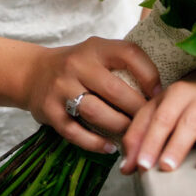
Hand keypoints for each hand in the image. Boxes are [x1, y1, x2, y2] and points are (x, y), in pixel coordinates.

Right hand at [24, 36, 160, 154]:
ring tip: (132, 135)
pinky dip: (95, 143)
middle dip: (137, 109)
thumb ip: (122, 63)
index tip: (159, 94)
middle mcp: (77, 64)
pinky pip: (75, 132)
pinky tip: (110, 147)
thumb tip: (162, 88)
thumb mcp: (97, 53)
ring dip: (119, 127)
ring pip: (96, 112)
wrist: (33, 73)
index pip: (129, 54)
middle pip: (115, 90)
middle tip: (150, 122)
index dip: (149, 75)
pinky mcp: (49, 111)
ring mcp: (61, 88)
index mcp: (95, 48)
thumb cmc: (77, 65)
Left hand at [119, 71, 195, 187]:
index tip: (141, 166)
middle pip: (189, 122)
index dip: (151, 141)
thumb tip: (126, 168)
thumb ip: (138, 135)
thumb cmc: (180, 104)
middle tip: (166, 167)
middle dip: (177, 145)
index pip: (162, 117)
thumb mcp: (156, 110)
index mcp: (178, 92)